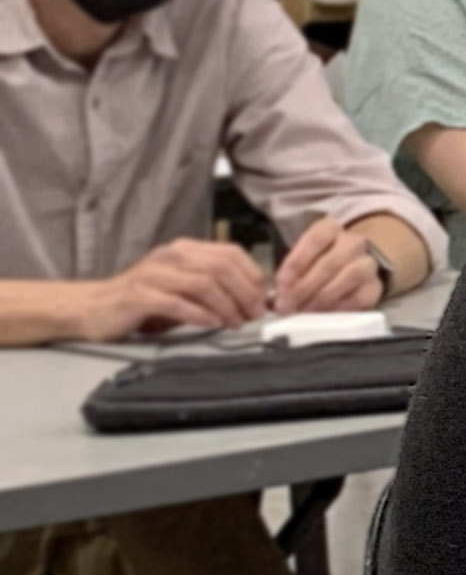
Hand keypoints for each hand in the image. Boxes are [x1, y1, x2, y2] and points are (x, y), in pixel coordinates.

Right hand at [78, 239, 264, 339]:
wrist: (94, 308)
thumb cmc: (143, 300)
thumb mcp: (184, 289)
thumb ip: (214, 288)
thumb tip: (254, 300)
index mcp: (184, 250)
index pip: (230, 253)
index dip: (252, 276)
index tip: (262, 299)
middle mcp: (169, 256)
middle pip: (221, 267)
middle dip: (244, 293)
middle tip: (253, 314)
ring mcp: (152, 274)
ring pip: (203, 283)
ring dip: (226, 305)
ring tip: (235, 322)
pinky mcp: (138, 296)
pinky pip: (177, 303)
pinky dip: (200, 314)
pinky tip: (211, 324)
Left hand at [270, 219, 382, 315]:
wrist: (350, 268)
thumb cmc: (316, 263)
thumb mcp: (300, 260)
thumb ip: (289, 275)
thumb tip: (275, 299)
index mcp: (331, 229)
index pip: (316, 239)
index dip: (297, 261)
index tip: (281, 283)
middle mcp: (353, 242)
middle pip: (331, 262)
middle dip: (306, 286)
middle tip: (288, 305)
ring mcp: (368, 264)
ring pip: (350, 276)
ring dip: (323, 296)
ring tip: (304, 311)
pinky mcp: (375, 287)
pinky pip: (360, 297)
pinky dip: (339, 307)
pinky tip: (323, 315)